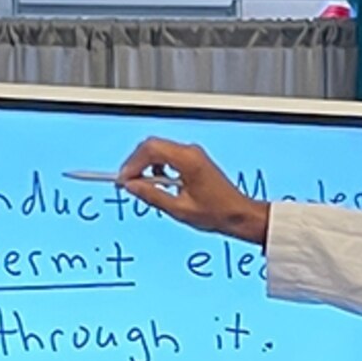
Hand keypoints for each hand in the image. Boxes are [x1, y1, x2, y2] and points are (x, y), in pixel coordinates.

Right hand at [112, 137, 269, 243]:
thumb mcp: (178, 208)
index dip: (131, 164)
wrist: (238, 214)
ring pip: (159, 149)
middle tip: (127, 183)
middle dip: (135, 163)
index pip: (150, 150)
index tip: (122, 180)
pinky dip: (157, 167)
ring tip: (142, 187)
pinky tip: (158, 184)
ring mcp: (193, 154)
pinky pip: (168, 156)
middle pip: (152, 146)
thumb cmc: (216, 213)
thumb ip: (152, 195)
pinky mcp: (193, 160)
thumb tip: (131, 186)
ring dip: (146, 165)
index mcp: (188, 160)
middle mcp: (190, 152)